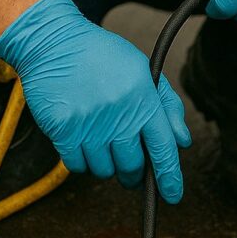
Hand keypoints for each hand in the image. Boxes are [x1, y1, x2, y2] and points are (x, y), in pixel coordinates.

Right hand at [0, 0, 190, 202]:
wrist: (54, 42)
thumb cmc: (102, 55)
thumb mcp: (142, 69)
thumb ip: (166, 104)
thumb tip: (182, 141)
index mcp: (143, 98)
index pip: (163, 148)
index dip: (170, 177)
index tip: (173, 195)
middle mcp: (119, 114)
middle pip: (133, 167)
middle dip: (133, 172)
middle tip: (129, 164)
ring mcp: (90, 124)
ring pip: (104, 170)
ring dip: (105, 163)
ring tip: (100, 139)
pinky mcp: (64, 130)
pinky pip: (77, 166)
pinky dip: (81, 160)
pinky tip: (81, 139)